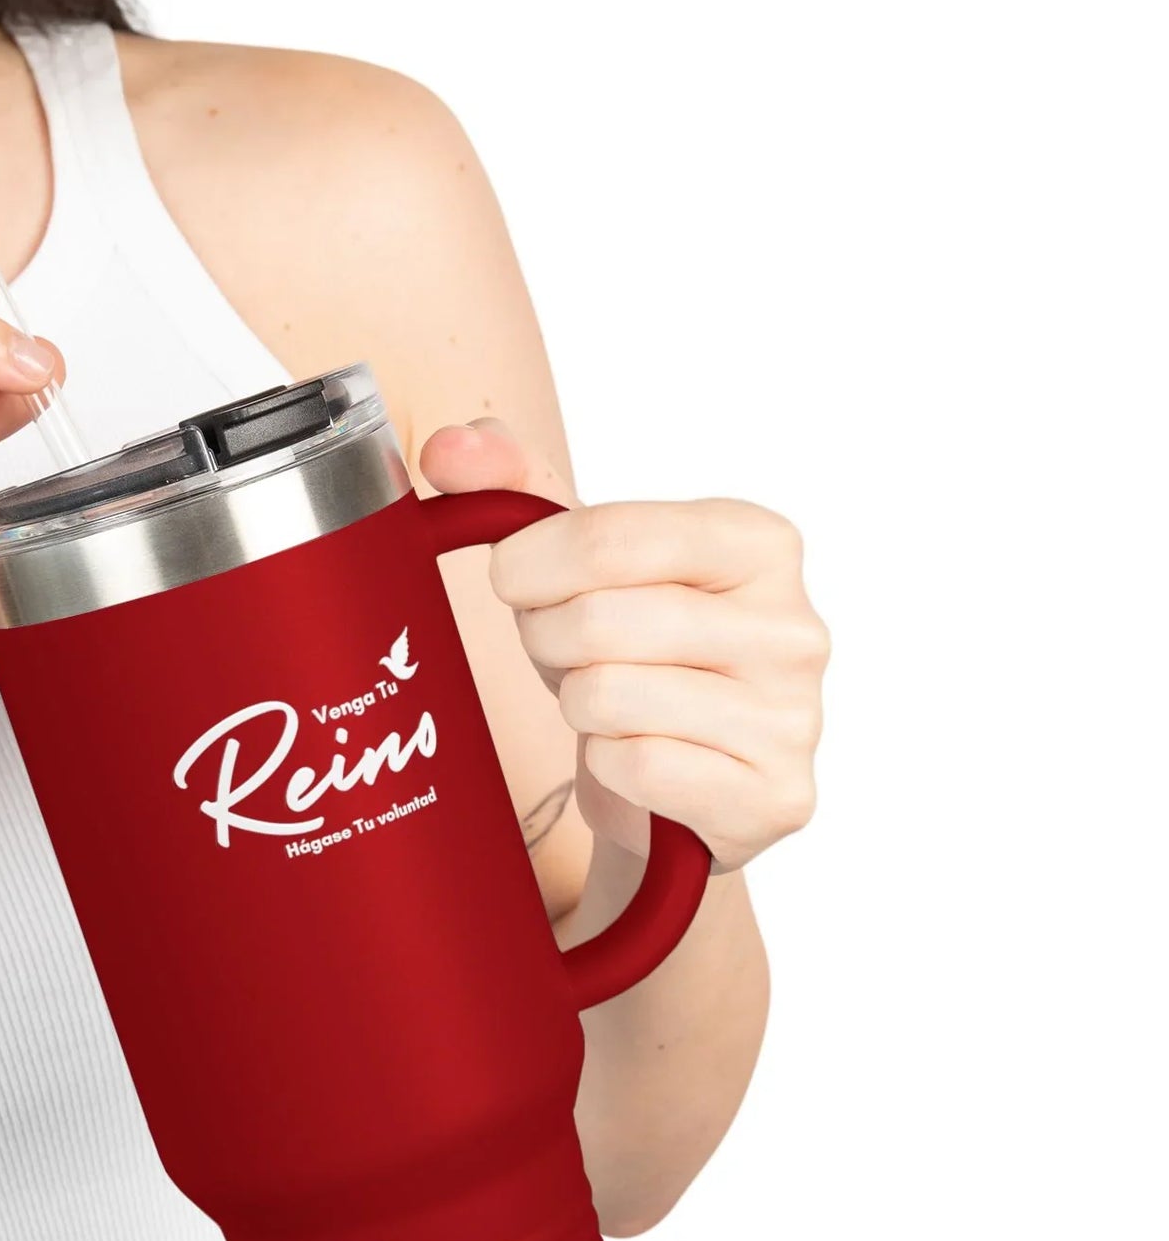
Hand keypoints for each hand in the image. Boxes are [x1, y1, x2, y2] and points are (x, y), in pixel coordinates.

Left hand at [419, 417, 828, 872]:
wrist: (681, 787)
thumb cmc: (629, 659)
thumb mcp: (578, 565)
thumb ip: (514, 487)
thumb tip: (447, 445)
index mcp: (758, 542)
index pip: (607, 538)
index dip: (529, 566)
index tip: (517, 582)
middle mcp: (793, 624)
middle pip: (596, 621)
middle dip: (548, 643)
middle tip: (567, 656)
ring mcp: (793, 716)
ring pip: (605, 697)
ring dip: (577, 707)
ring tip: (607, 708)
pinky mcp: (773, 796)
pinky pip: (633, 767)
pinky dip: (610, 768)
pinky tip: (640, 761)